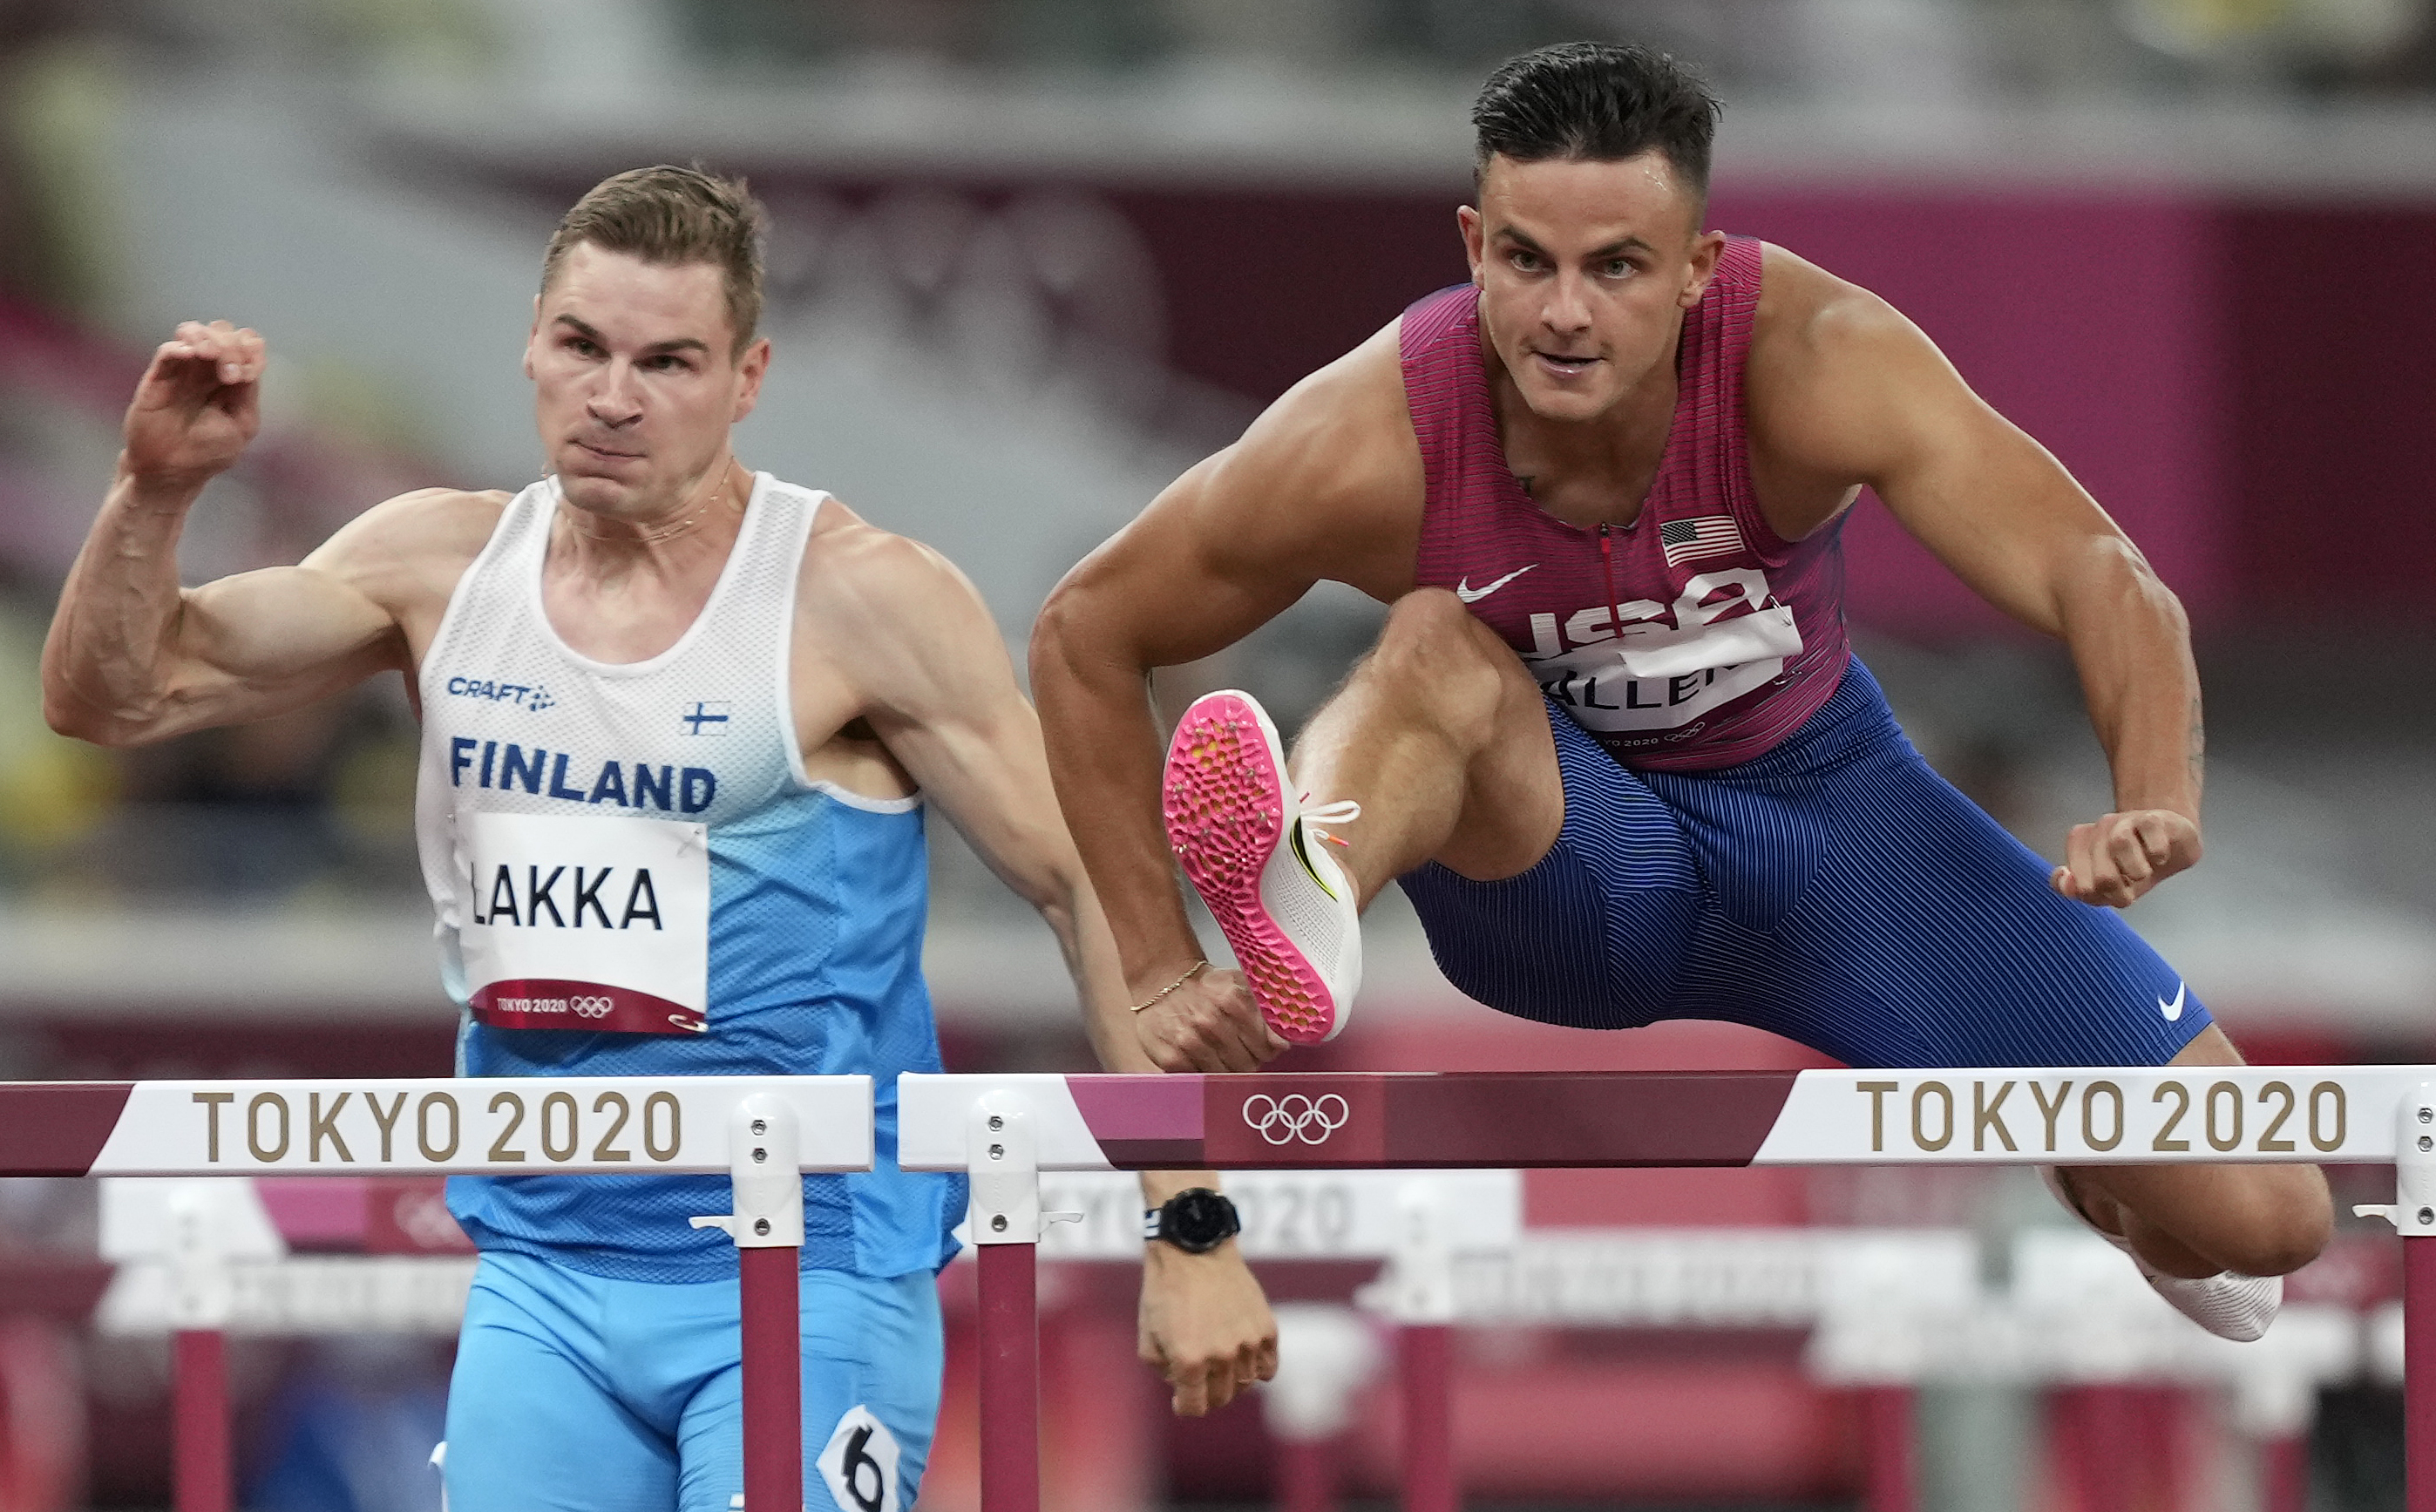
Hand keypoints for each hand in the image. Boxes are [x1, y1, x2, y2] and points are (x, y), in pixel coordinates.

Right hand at [122, 321, 265, 490]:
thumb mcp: (242, 424)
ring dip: (206, 338)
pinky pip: (167, 352)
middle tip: (230, 376)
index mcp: (234, 380)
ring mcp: (183, 371)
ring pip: (194, 333)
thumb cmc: (208, 451)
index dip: (250, 349)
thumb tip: (248, 363)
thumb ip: (247, 392)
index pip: (247, 345)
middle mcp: (208, 370)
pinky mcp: (158, 378)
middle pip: (222, 333)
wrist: (170, 471)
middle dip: (230, 346)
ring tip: (208, 356)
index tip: (247, 374)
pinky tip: (189, 355)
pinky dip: (179, 348)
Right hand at [1133, 968, 1288, 1071]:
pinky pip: (1202, 1080)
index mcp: (1233, 1001)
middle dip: (1248, 1060)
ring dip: (1226, 1068)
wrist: (1160, 980)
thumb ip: (1266, 1013)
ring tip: (1218, 1051)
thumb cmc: (1205, 986)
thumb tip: (1283, 1044)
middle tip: (1237, 1048)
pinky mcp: (1172, 1060)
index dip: (1266, 1050)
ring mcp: (1190, 1043)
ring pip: (1226, 1076)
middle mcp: (1211, 1023)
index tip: (1260, 1046)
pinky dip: (1204, 1072)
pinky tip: (1200, 1056)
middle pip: (1248, 1065)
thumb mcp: (1239, 986)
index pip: (1266, 1047)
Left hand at [1138, 1241, 1276, 1414]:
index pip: (1194, 1408)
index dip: (1185, 1407)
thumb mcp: (1148, 1336)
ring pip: (1245, 1384)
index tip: (1182, 1401)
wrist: (1194, 1249)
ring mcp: (1247, 1343)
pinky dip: (1257, 1368)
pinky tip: (1243, 1356)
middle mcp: (1221, 1356)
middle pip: (1221, 1398)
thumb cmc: (1164, 1291)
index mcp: (1189, 1361)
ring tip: (1219, 1362)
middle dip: (1207, 1394)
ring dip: (1231, 1380)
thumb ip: (1163, 1372)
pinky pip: (1269, 1367)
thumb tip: (1183, 1387)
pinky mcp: (1266, 1328)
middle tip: (1200, 1379)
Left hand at [2051, 808, 2199, 907]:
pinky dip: (2157, 853)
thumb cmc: (2135, 863)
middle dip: (2116, 889)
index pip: (2074, 880)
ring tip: (2143, 874)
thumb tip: (2066, 885)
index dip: (2095, 895)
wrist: (2173, 840)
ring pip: (2118, 844)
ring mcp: (2126, 820)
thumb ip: (2078, 890)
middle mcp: (2099, 828)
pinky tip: (2159, 859)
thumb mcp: (2106, 884)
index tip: (2110, 893)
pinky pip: (2150, 834)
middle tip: (2129, 891)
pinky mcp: (2153, 818)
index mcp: (2080, 843)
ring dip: (2135, 870)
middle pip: (2098, 870)